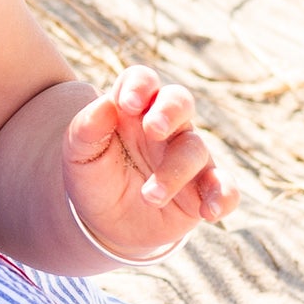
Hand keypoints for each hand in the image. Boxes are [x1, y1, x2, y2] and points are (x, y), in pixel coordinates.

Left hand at [63, 65, 237, 261]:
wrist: (105, 223)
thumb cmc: (94, 177)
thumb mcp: (79, 155)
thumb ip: (86, 128)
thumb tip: (105, 105)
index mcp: (133, 110)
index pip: (143, 81)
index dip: (139, 85)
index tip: (127, 104)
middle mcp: (165, 127)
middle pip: (179, 101)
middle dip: (170, 110)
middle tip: (153, 129)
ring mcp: (186, 156)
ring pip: (195, 148)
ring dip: (174, 172)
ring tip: (149, 197)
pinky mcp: (202, 189)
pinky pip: (224, 186)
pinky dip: (223, 196)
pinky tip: (209, 211)